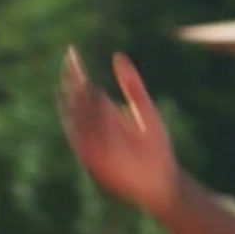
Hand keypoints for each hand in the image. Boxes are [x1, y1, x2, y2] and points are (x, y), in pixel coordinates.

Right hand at [60, 48, 180, 216]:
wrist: (163, 180)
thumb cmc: (156, 147)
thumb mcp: (145, 111)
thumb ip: (132, 85)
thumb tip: (118, 56)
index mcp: (105, 117)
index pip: (85, 91)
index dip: (76, 73)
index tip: (72, 53)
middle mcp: (95, 130)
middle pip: (77, 102)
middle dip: (73, 84)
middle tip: (71, 63)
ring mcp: (92, 145)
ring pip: (78, 118)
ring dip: (76, 101)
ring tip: (77, 79)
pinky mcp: (93, 161)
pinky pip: (83, 139)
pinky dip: (83, 125)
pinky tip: (87, 109)